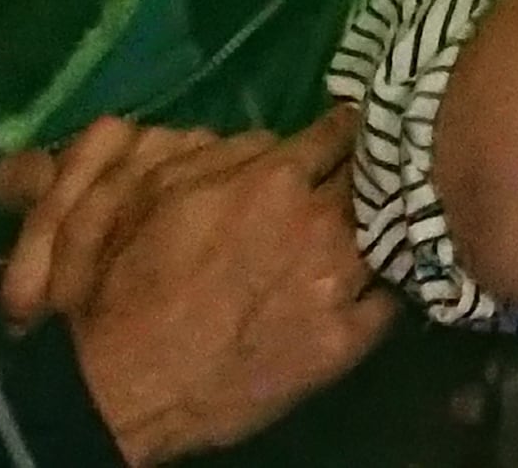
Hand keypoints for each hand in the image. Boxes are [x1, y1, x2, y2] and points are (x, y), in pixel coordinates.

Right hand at [38, 108, 394, 466]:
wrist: (123, 387)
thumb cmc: (129, 285)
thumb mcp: (160, 193)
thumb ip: (228, 153)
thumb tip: (277, 139)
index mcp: (276, 179)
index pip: (342, 131)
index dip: (349, 131)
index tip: (355, 134)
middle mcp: (319, 222)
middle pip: (374, 175)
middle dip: (375, 168)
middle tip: (377, 172)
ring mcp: (337, 283)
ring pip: (393, 230)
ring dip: (390, 221)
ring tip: (388, 220)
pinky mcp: (345, 340)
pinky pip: (394, 299)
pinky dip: (393, 282)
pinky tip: (387, 276)